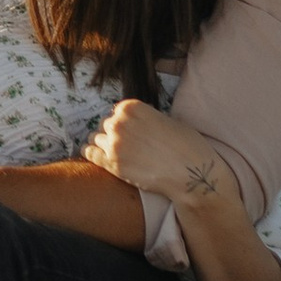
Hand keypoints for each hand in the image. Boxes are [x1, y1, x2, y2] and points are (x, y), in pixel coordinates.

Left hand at [87, 99, 238, 214]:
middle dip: (114, 135)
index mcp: (132, 107)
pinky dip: (92, 154)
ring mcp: (113, 143)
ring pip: (96, 139)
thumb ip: (146, 118)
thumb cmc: (186, 146)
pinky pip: (90, 154)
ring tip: (115, 154)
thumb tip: (139, 122)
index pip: (117, 111)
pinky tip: (97, 157)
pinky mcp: (112, 164)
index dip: (124, 122)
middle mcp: (119, 122)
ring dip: (104, 145)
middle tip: (126, 146)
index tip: (129, 132)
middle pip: (106, 126)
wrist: (191, 173)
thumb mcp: (167, 119)